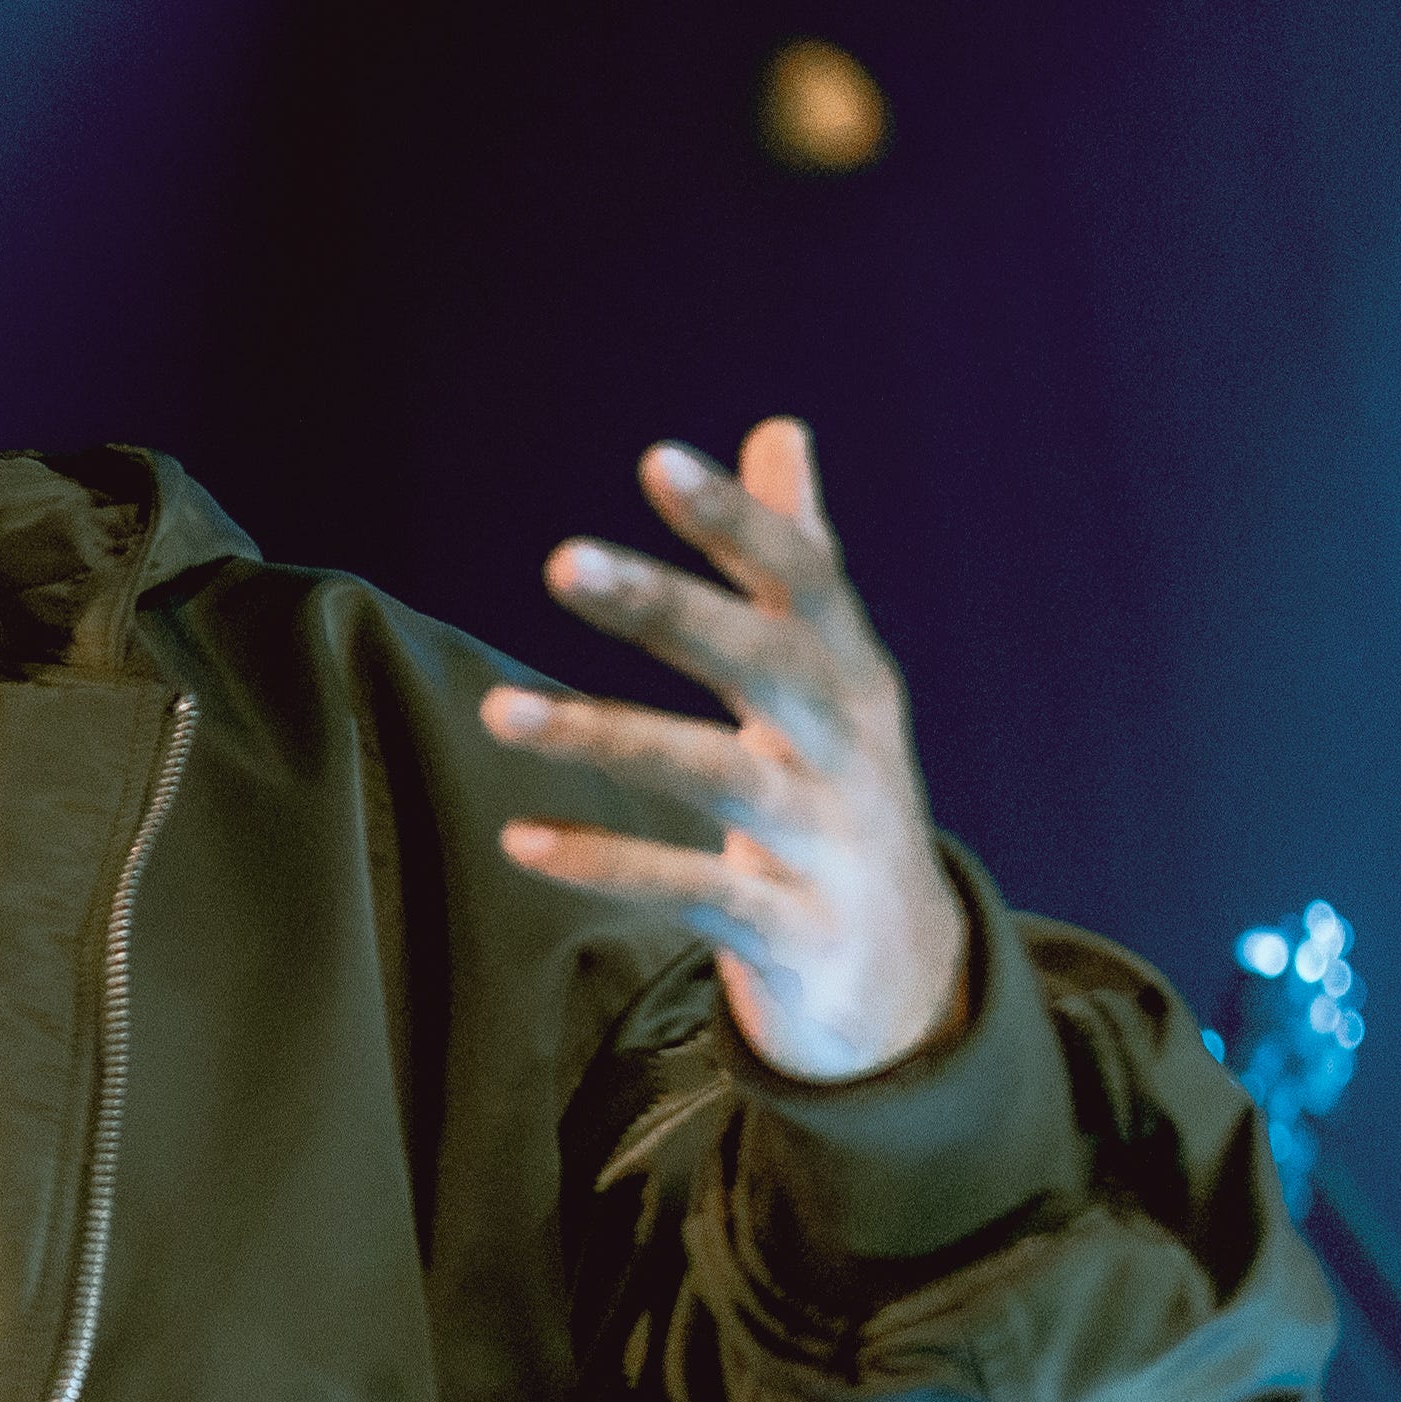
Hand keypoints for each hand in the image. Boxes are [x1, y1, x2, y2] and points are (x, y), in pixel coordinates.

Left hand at [480, 419, 970, 1084]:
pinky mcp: (793, 930)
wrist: (906, 972)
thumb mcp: (831, 678)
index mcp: (852, 674)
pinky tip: (520, 839)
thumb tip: (778, 429)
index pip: (804, 579)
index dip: (737, 521)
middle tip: (562, 559)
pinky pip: (694, 893)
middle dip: (669, 608)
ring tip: (494, 711)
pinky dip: (609, 865)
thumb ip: (795, 559)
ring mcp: (827, 842)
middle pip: (763, 663)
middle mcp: (849, 748)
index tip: (659, 460)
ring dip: (604, 737)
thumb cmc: (841, 790)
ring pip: (716, 778)